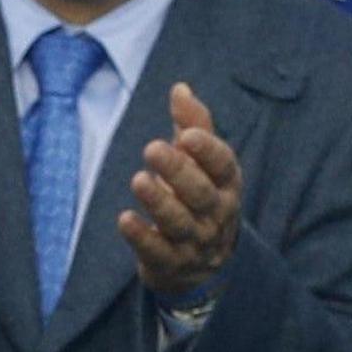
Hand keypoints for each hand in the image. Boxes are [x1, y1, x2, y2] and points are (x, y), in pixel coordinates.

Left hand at [116, 82, 241, 296]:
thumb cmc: (198, 197)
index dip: (208, 151)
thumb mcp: (202, 163)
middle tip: (152, 148)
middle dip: (178, 171)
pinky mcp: (170, 263)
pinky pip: (157, 251)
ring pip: (179, 223)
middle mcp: (215, 213)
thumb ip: (193, 126)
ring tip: (138, 180)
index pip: (223, 166)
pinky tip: (124, 220)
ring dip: (159, 202)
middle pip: (200, 193)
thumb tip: (179, 88)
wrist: (204, 262)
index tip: (188, 135)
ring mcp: (194, 241)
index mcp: (226, 184)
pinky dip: (141, 237)